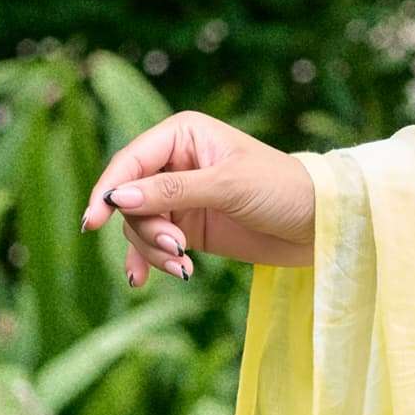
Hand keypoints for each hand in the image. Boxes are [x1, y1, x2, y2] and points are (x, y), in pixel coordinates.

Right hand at [81, 110, 316, 286]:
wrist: (320, 224)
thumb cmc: (283, 189)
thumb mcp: (228, 186)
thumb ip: (172, 192)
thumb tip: (119, 198)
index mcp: (183, 133)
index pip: (130, 160)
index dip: (108, 189)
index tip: (94, 221)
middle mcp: (176, 161)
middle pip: (130, 196)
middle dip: (144, 227)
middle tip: (174, 248)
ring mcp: (180, 196)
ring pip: (139, 224)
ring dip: (153, 249)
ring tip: (182, 267)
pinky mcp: (188, 226)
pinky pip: (153, 243)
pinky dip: (150, 261)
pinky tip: (143, 280)